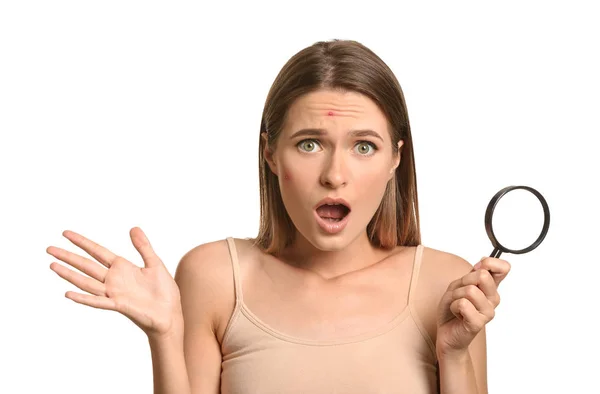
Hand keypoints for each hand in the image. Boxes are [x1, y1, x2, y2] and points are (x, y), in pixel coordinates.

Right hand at [48, 227, 182, 338]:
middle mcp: (114, 279)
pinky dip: (84, 298)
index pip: (97, 251)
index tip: (66, 234)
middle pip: (87, 265)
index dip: (82, 242)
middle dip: (68, 256)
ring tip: (53, 266)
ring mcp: (114, 292)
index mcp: (122, 267)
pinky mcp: (119, 305)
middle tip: (49, 248)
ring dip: (70, 275)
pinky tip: (69, 294)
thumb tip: (133, 227)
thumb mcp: (154, 263)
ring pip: (87, 282)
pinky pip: (98, 301)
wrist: (170, 313)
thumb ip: (143, 246)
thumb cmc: (164, 291)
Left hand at [436, 257, 510, 356]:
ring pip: (469, 290)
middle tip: (458, 294)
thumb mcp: (458, 285)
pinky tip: (457, 314)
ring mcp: (488, 312)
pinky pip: (462, 304)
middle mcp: (493, 299)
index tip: (476, 269)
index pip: (503, 268)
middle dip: (463, 281)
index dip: (489, 263)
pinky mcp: (478, 323)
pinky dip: (453, 306)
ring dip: (455, 296)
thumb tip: (482, 265)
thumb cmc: (453, 308)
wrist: (447, 333)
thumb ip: (471, 274)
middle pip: (482, 276)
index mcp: (490, 287)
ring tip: (456, 306)